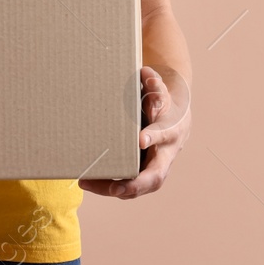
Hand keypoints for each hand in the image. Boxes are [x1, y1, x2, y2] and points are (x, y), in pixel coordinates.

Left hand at [79, 65, 189, 199]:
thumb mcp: (161, 92)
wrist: (176, 122)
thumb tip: (146, 74)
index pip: (165, 133)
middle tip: (115, 188)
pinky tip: (88, 182)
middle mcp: (165, 155)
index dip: (154, 136)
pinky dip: (109, 187)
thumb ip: (154, 85)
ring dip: (115, 189)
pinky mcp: (144, 175)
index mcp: (172, 130)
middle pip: (155, 176)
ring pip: (139, 187)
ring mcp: (155, 168)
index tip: (140, 140)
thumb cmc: (164, 105)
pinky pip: (129, 187)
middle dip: (135, 184)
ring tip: (87, 183)